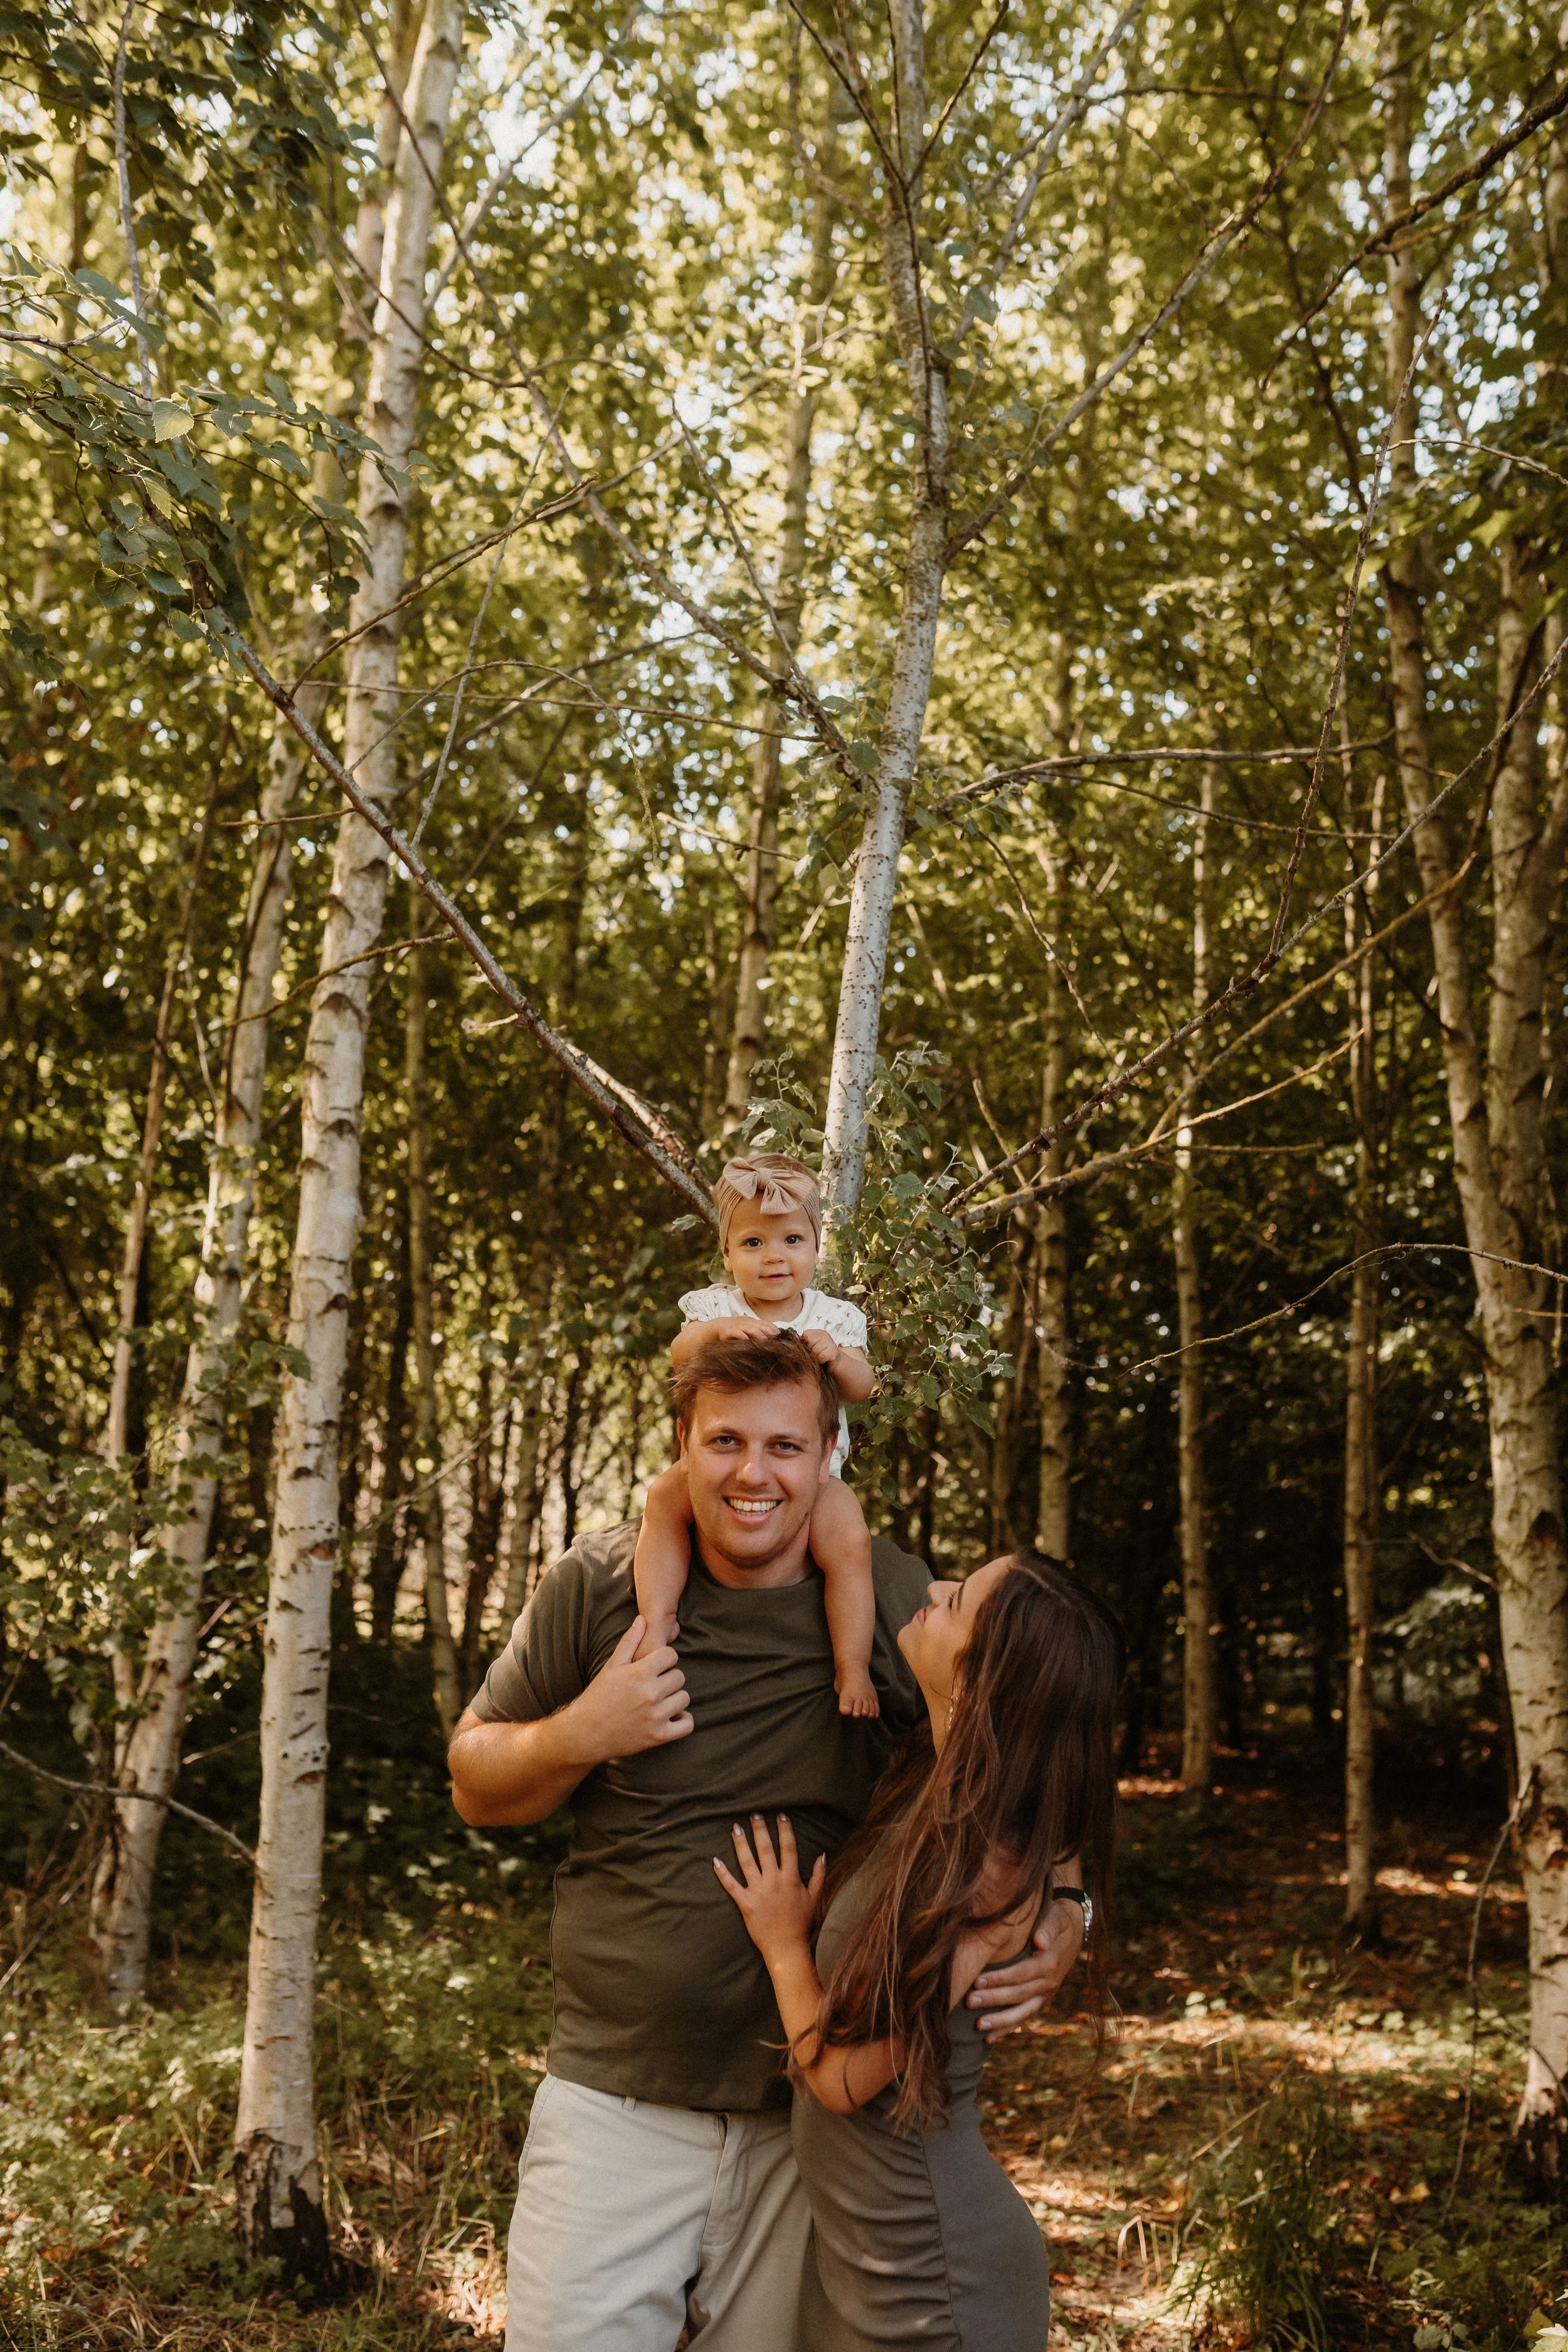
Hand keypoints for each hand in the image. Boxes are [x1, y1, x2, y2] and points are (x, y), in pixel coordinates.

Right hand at [568, 1616, 692, 1764]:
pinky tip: (671, 1716)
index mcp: (638, 1673)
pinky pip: (687, 1724)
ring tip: (660, 1701)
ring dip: (675, 1699)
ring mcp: (656, 1716)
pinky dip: (683, 1720)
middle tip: (655, 1685)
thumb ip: (629, 1642)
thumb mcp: (611, 1666)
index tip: (655, 1667)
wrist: (584, 1734)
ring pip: (684, 1698)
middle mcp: (650, 1693)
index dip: (664, 1659)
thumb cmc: (597, 1697)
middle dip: (669, 1678)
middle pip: (680, 1676)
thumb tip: (642, 1619)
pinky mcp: (658, 1736)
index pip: (671, 1655)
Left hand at [714, 1813, 824, 1962]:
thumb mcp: (814, 1897)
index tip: (781, 1815)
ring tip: (735, 1827)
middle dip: (760, 1830)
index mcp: (790, 1878)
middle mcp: (773, 1881)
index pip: (788, 1848)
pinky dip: (722, 1873)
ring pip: (747, 1862)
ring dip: (740, 1844)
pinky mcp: (745, 1903)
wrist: (786, 1947)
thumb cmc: (801, 1922)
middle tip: (754, 1813)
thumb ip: (818, 1875)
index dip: (785, 1830)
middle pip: (765, 1850)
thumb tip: (822, 1854)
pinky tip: (715, 1860)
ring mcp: (758, 1892)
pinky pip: (731, 1885)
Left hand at [799, 1328, 841, 1369]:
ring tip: (819, 1357)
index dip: (806, 1345)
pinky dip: (821, 1360)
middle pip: (809, 1342)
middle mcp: (823, 1334)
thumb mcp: (811, 1345)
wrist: (834, 1362)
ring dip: (816, 1357)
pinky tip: (824, 1360)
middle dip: (810, 1351)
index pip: (805, 1336)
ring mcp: (829, 1342)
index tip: (810, 1349)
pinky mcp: (833, 1351)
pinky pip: (821, 1356)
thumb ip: (802, 1341)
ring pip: (815, 1350)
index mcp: (816, 1332)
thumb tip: (793, 1336)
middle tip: (815, 1354)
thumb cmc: (820, 1353)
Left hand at [967, 1893, 1083, 2035]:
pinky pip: (1024, 2017)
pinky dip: (1008, 2029)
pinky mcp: (1040, 2000)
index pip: (1021, 1974)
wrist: (1073, 1932)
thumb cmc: (1058, 1921)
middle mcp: (1048, 1983)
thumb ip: (1049, 1928)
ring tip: (978, 2026)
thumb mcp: (1057, 1918)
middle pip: (1018, 1995)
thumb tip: (1040, 1940)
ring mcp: (1045, 1995)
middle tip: (970, 2001)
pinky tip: (990, 2038)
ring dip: (1000, 2021)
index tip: (977, 1981)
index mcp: (1049, 1964)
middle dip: (993, 2000)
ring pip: (1022, 2013)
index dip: (1000, 1979)